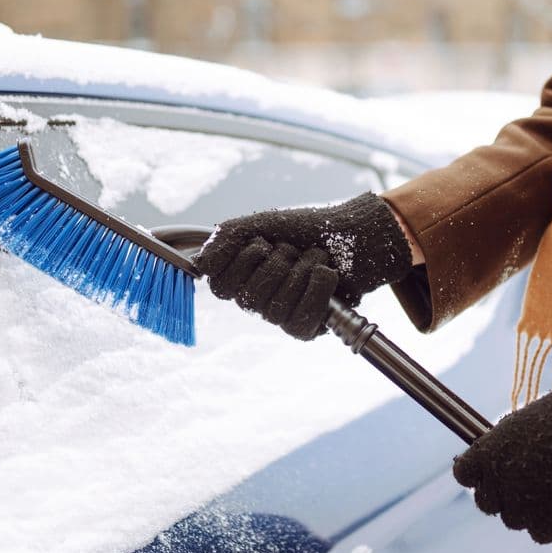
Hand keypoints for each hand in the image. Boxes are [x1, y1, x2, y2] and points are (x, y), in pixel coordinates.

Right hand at [193, 192, 412, 339]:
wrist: (353, 233)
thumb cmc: (305, 229)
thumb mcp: (259, 224)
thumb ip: (225, 239)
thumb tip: (198, 263)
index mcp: (239, 276)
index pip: (218, 284)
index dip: (241, 261)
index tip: (261, 243)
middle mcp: (255, 300)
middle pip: (247, 298)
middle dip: (276, 263)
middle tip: (292, 249)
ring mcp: (280, 316)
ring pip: (274, 309)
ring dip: (300, 272)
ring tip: (313, 258)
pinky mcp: (305, 328)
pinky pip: (300, 320)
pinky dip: (317, 289)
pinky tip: (325, 273)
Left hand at [452, 371, 551, 542]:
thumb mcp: (526, 424)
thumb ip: (510, 446)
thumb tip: (511, 460)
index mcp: (486, 451)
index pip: (464, 473)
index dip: (479, 475)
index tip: (493, 474)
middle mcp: (496, 479)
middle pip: (486, 502)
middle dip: (502, 497)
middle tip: (525, 489)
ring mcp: (518, 503)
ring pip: (513, 520)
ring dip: (528, 513)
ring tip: (551, 495)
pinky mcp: (544, 521)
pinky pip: (540, 534)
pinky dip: (551, 527)